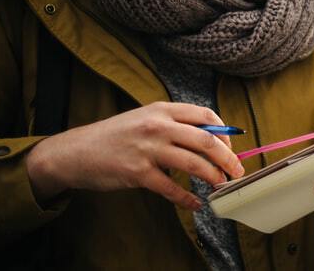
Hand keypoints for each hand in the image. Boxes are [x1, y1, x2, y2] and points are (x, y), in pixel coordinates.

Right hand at [24, 102, 244, 210]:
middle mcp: (158, 126)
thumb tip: (209, 140)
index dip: (225, 133)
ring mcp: (148, 149)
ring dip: (213, 177)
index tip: (231, 147)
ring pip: (194, 164)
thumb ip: (174, 125)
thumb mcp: (145, 118)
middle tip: (237, 171)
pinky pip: (171, 188)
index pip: (206, 116)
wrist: (75, 152)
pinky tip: (196, 203)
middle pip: (207, 141)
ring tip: (221, 186)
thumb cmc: (114, 136)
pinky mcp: (138, 173)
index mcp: (162, 110)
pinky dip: (187, 198)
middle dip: (228, 159)